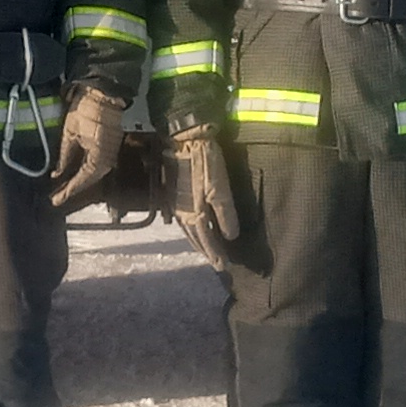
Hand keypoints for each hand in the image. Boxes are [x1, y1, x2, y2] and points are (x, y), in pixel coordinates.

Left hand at [47, 88, 127, 210]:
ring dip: (80, 181)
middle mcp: (108, 159)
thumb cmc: (87, 109)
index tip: (56, 199)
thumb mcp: (70, 133)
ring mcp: (111, 153)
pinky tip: (76, 174)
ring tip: (65, 188)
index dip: (68, 191)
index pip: (82, 180)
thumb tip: (57, 173)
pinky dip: (86, 172)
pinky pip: (98, 166)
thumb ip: (64, 157)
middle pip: (89, 180)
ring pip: (94, 174)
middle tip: (58, 197)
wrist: (104, 92)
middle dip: (73, 188)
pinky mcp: (111, 147)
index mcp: (99, 157)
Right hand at [164, 128, 239, 263]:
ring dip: (198, 242)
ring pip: (188, 230)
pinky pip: (183, 220)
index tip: (224, 266)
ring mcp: (177, 205)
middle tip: (216, 263)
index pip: (207, 240)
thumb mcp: (220, 187)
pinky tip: (194, 228)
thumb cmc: (205, 162)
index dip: (216, 254)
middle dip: (207, 251)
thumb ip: (225, 213)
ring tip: (206, 251)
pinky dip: (191, 230)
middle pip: (196, 238)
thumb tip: (230, 237)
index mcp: (195, 213)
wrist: (183, 140)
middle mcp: (183, 213)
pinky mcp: (174, 195)